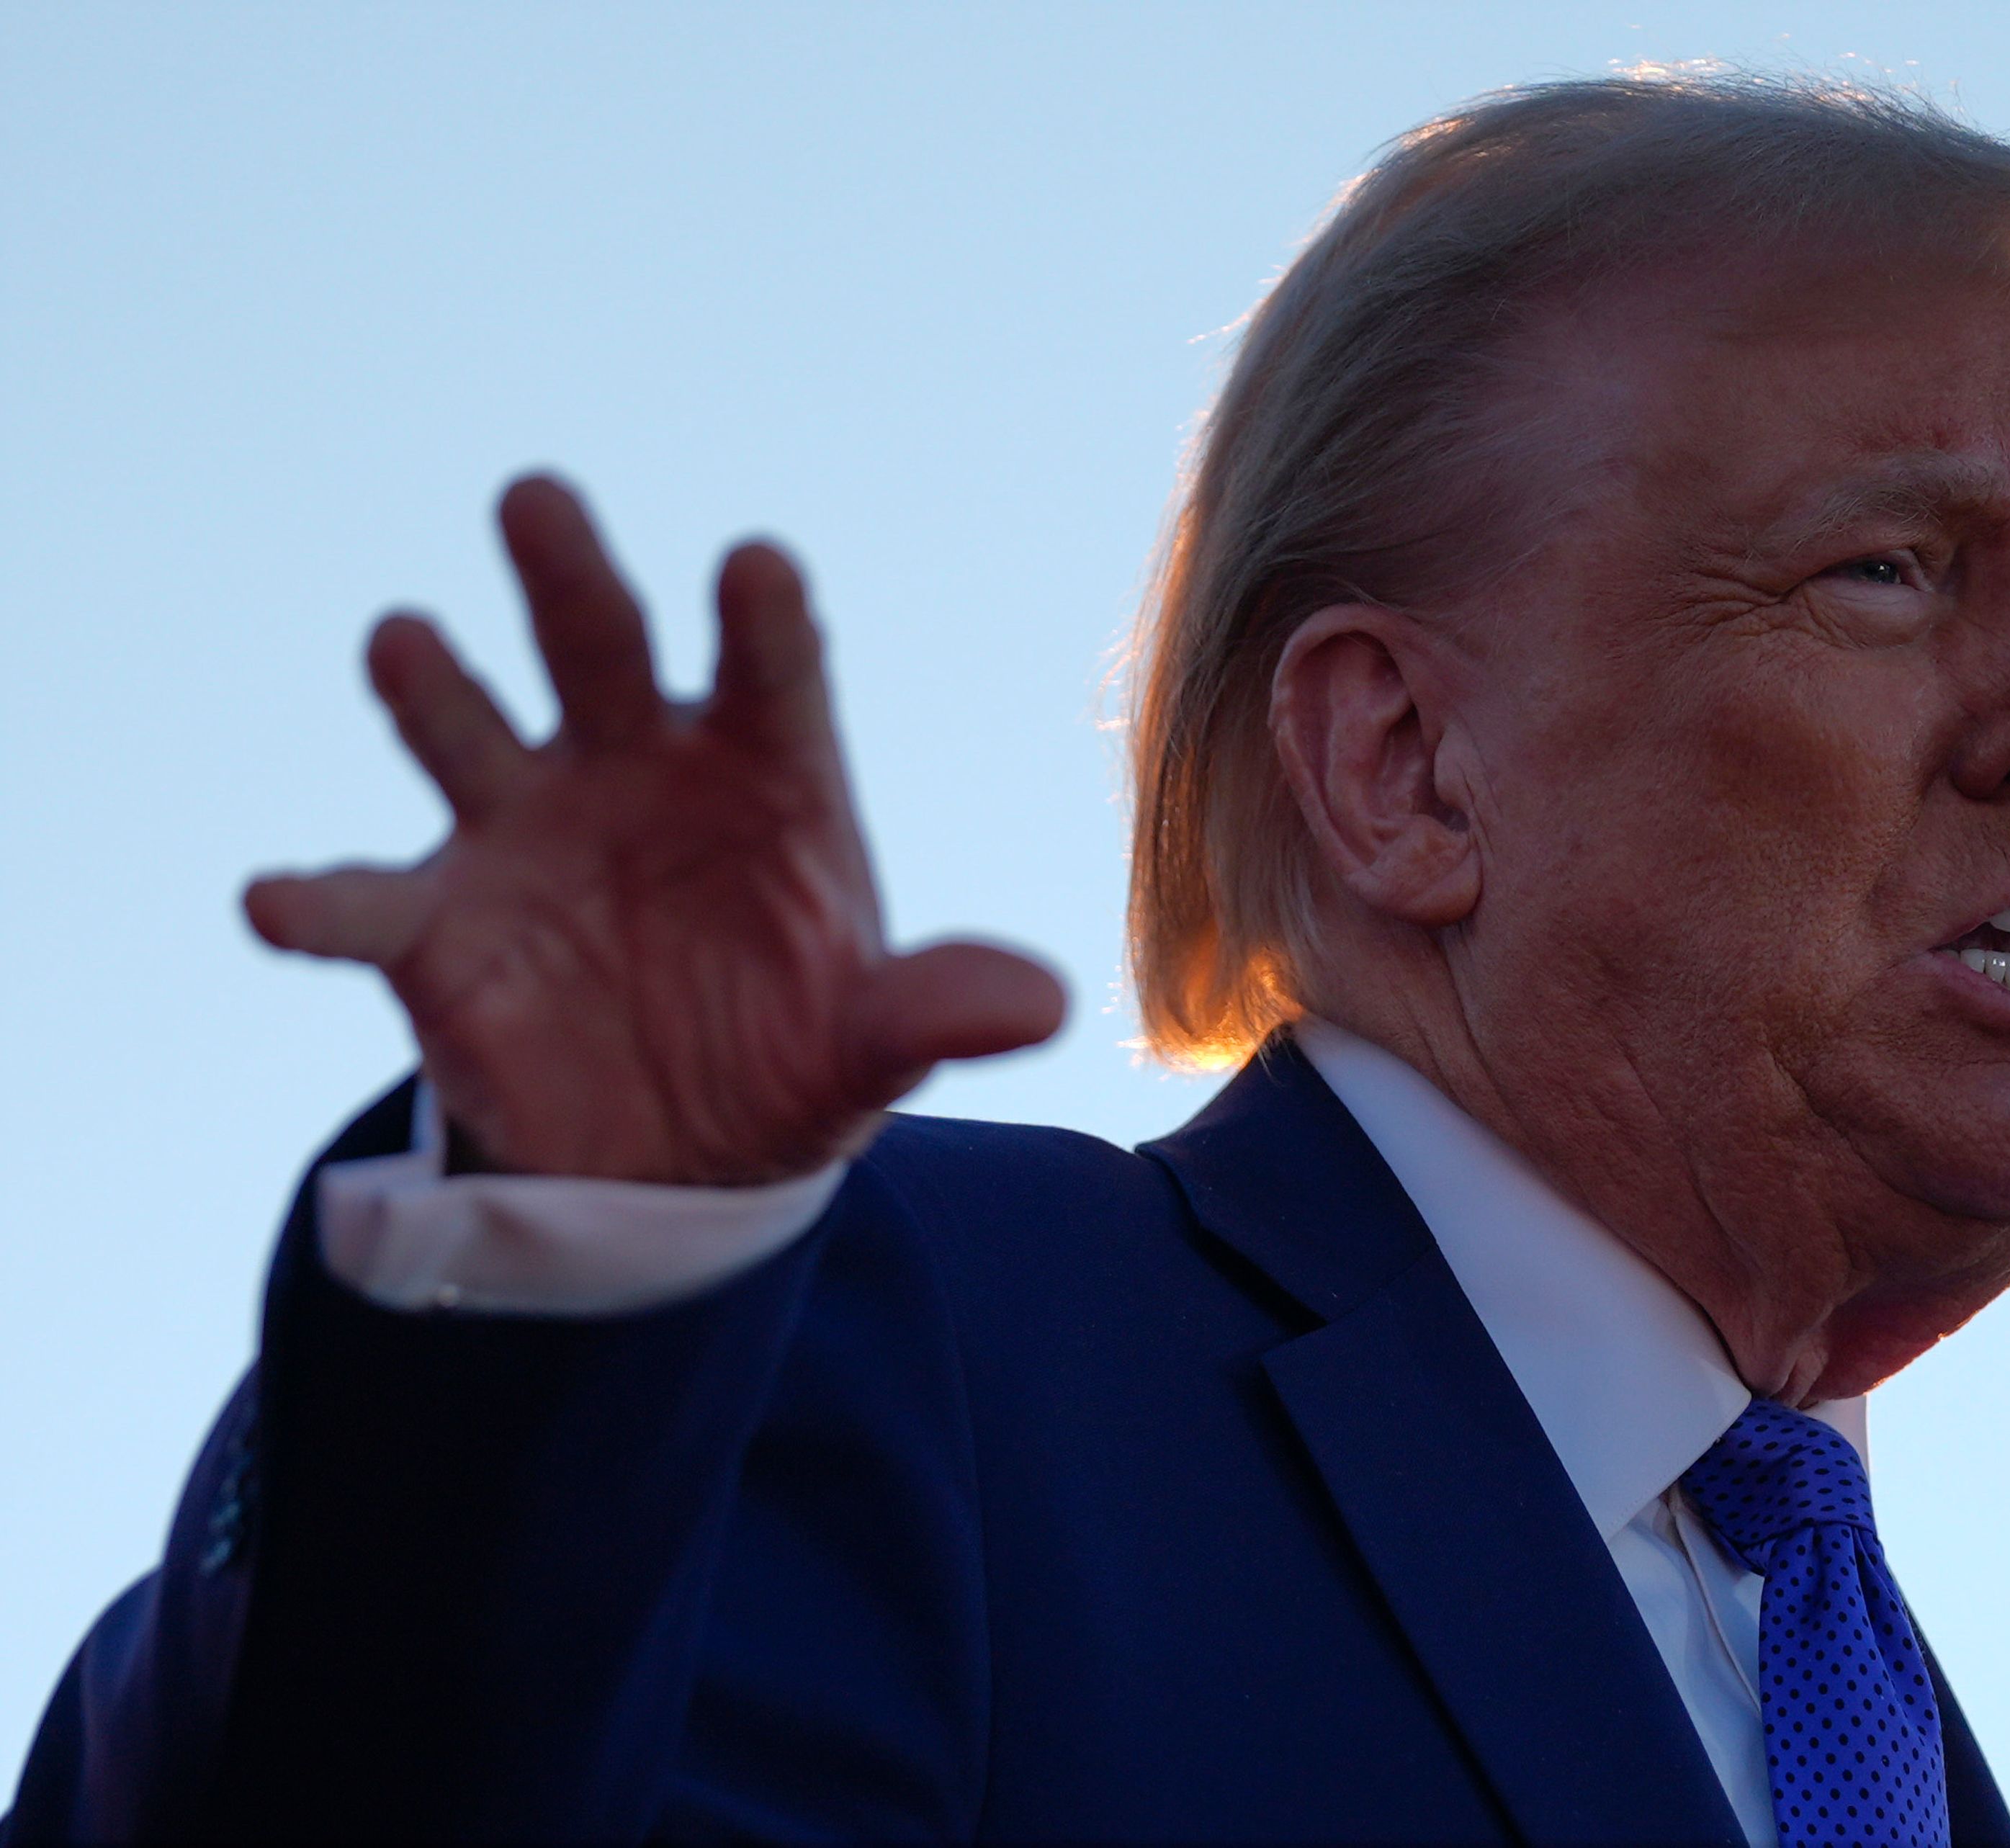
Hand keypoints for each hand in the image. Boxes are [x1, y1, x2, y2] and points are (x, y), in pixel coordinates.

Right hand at [244, 475, 1066, 1184]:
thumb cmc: (793, 1052)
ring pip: (470, 732)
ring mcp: (526, 832)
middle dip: (570, 577)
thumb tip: (1039, 1006)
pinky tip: (274, 900)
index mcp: (764, 770)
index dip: (763, 621)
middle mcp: (635, 768)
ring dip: (435, 687)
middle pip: (602, 649)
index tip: (756, 565)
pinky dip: (316, 900)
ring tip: (403, 639)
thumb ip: (934, 1011)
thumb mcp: (873, 1044)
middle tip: (537, 498)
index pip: (772, 673)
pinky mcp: (436, 926)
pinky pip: (365, 904)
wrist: (679, 1155)